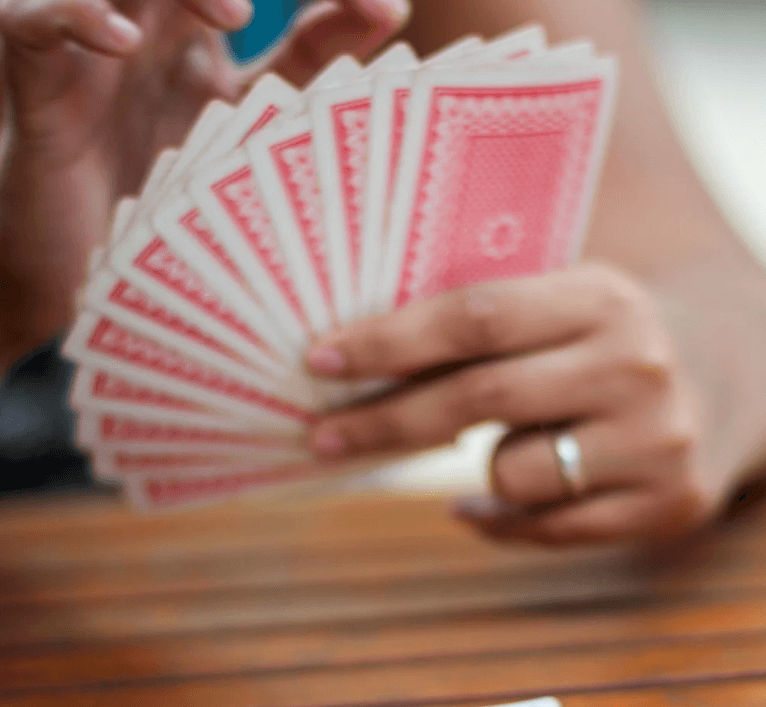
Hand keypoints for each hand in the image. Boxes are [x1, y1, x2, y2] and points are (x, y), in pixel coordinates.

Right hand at [0, 0, 408, 363]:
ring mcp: (102, 61)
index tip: (389, 9)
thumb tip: (381, 140)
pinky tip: (121, 40)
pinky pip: (34, 22)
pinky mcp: (41, 87)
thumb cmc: (162, 229)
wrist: (80, 279)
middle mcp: (166, 51)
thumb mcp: (240, 186)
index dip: (338, 7)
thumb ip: (295, 151)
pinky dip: (73, 15)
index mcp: (220, 73)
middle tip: (313, 1)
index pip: (283, 22)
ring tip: (235, 14)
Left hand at [304, 263, 724, 545]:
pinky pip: (545, 527)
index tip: (321, 362)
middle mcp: (634, 365)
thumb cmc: (610, 340)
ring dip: (485, 466)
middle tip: (324, 438)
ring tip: (513, 444)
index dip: (390, 341)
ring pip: (512, 472)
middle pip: (480, 395)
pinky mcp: (667, 503)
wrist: (734, 378)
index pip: (476, 315)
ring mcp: (657, 440)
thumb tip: (358, 361)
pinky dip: (501, 516)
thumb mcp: (568, 303)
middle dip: (387, 421)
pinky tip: (488, 499)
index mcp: (600, 296)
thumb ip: (485, 326)